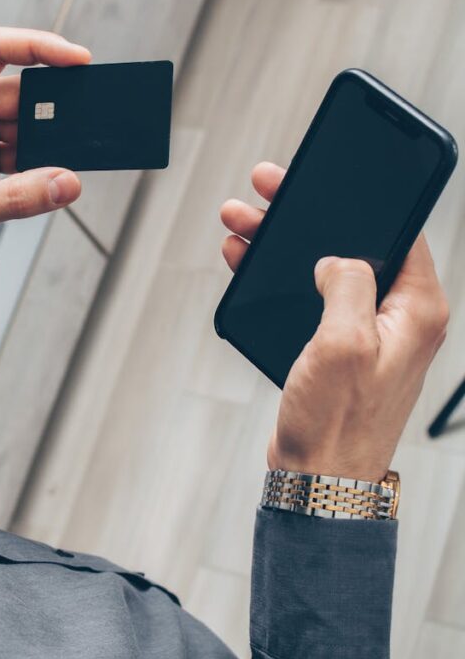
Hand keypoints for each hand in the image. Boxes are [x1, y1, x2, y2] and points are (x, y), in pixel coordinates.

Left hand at [0, 26, 91, 285]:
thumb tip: (66, 183)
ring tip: (57, 166)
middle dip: (48, 112)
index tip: (77, 59)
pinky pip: (18, 154)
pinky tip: (46, 180)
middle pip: (15, 93)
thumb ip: (17, 197)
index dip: (39, 47)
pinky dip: (36, 166)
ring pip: (21, 126)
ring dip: (43, 145)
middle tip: (76, 130)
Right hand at [220, 162, 449, 481]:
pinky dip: (280, 279)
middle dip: (307, 218)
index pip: (400, 232)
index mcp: (417, 310)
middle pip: (354, 246)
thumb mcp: (344, 342)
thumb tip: (335, 258)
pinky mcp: (339, 350)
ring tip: (241, 225)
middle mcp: (399, 319)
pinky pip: (311, 299)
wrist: (318, 481)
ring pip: (325, 270)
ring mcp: (368, 335)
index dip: (361, 200)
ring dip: (284, 246)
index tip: (326, 177)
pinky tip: (248, 263)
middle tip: (267, 191)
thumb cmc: (337, 424)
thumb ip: (346, 283)